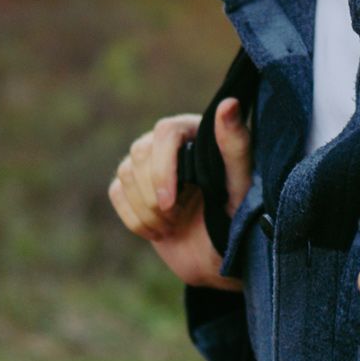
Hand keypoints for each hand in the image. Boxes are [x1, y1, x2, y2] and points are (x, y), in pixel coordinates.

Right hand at [107, 98, 251, 291]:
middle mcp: (170, 143)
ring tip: (173, 225)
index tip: (170, 202)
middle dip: (153, 194)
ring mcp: (149, 165)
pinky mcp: (133, 188)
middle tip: (178, 218)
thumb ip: (236, 146)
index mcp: (197, 133)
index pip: (165, 132)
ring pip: (125, 173)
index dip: (162, 168)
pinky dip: (134, 218)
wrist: (221, 256)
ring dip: (146, 209)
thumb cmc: (239, 217)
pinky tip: (159, 231)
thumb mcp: (242, 185)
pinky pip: (117, 192)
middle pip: (140, 153)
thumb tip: (228, 104)